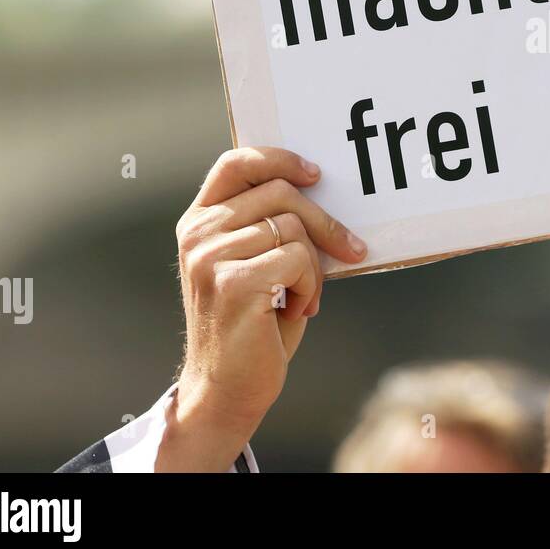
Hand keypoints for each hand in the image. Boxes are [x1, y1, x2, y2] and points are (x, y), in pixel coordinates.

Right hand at [156, 146, 366, 470]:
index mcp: (199, 223)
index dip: (279, 158)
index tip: (316, 173)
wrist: (227, 390)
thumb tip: (325, 189)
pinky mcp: (231, 283)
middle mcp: (198, 235)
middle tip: (351, 250)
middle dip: (325, 222)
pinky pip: (296, 259)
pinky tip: (300, 308)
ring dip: (316, 264)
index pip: (235, 164)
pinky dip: (311, 283)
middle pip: (280, 193)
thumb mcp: (257, 264)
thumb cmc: (254, 325)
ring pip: (293, 228)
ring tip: (305, 295)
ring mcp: (209, 258)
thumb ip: (272, 225)